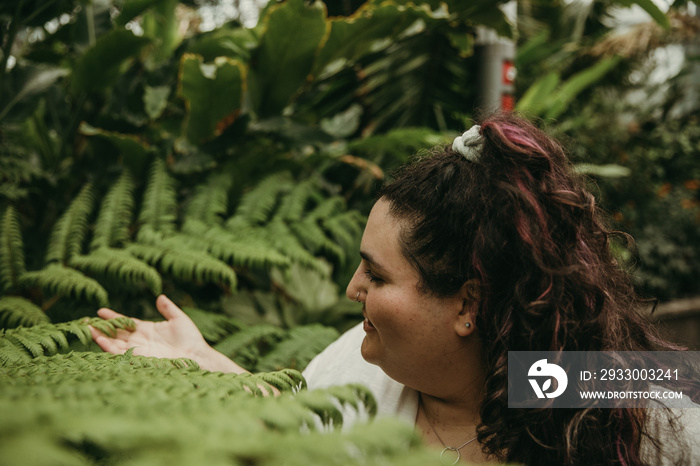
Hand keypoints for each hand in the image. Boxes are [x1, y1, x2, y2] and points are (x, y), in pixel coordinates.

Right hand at [90, 295, 246, 373]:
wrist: (197, 356)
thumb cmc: (191, 339)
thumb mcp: (179, 319)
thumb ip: (168, 309)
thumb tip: (160, 297)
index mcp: (147, 329)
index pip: (126, 322)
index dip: (113, 317)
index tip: (100, 311)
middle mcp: (140, 340)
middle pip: (117, 333)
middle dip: (102, 328)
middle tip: (86, 322)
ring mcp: (139, 349)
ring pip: (116, 343)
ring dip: (102, 337)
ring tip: (89, 330)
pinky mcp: (140, 358)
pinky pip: (121, 353)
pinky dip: (111, 348)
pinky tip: (101, 341)